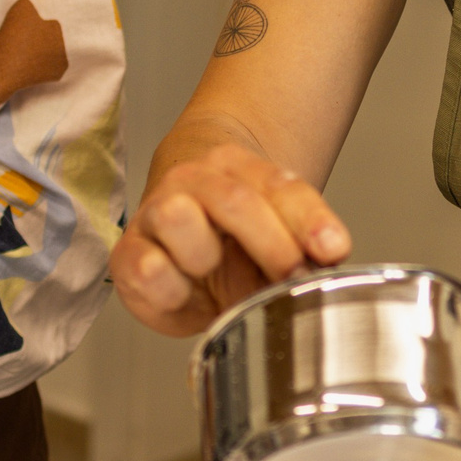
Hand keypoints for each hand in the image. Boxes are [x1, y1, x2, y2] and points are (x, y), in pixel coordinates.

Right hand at [110, 143, 350, 336]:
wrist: (176, 236)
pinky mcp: (128, 254)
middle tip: (289, 276)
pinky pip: (147, 267)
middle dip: (270, 244)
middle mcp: (192, 181)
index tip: (332, 250)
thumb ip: (303, 242)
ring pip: (178, 216)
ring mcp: (155, 213)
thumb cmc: (230, 237)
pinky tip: (184, 292)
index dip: (309, 220)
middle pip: (234, 199)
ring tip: (212, 273)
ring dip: (205, 255)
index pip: (278, 186)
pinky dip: (171, 287)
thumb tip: (331, 256)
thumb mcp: (274, 233)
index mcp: (236, 168)